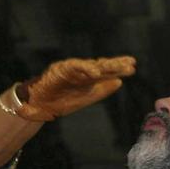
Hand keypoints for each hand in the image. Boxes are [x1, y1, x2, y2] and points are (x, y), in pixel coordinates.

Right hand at [16, 56, 135, 121]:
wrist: (38, 105)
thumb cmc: (60, 101)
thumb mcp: (86, 98)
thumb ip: (102, 91)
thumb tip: (119, 83)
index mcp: (89, 78)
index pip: (106, 71)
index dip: (118, 68)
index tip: (132, 66)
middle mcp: (81, 71)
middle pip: (101, 66)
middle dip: (115, 64)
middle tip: (130, 63)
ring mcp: (71, 69)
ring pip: (90, 65)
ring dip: (104, 65)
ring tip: (118, 66)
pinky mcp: (59, 70)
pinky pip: (74, 67)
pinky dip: (84, 69)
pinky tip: (96, 72)